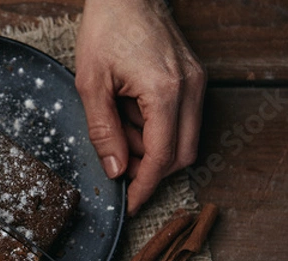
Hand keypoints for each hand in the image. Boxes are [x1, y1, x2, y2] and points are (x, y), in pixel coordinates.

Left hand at [75, 0, 205, 214]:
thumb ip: (103, 131)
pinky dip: (156, 128)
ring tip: (119, 121)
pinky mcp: (193, 79)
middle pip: (181, 154)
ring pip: (183, 139)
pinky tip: (131, 112)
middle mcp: (190, 89)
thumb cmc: (106, 30)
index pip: (162, 156)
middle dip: (149, 167)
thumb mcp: (91, 84)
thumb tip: (115, 171)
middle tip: (117, 160)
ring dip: (150, 146)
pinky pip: (181, 119)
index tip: (132, 203)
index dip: (146, 186)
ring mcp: (196, 83)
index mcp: (165, 91)